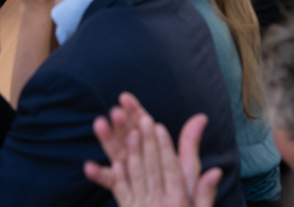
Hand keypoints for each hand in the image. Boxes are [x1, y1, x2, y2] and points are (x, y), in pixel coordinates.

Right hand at [84, 93, 220, 206]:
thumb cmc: (188, 197)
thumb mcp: (189, 170)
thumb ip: (190, 146)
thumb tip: (202, 117)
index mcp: (157, 151)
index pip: (146, 126)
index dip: (135, 112)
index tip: (124, 97)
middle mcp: (142, 161)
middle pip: (128, 139)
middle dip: (121, 125)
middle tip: (114, 111)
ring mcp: (132, 177)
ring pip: (117, 157)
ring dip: (107, 142)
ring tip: (99, 126)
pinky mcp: (124, 195)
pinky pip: (112, 184)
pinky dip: (100, 176)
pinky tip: (90, 167)